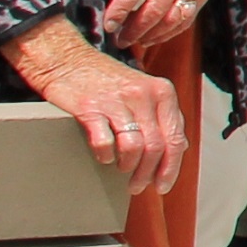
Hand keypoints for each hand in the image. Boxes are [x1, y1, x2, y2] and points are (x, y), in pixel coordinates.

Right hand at [1, 18, 185, 194]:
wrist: (67, 60)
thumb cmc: (107, 81)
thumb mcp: (143, 92)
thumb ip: (161, 116)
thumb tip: (179, 148)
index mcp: (162, 92)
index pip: (175, 138)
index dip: (171, 167)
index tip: (163, 186)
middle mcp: (143, 95)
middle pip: (155, 147)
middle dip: (148, 173)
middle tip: (137, 187)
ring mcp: (116, 101)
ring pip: (134, 147)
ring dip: (129, 167)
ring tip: (122, 172)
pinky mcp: (89, 108)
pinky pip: (104, 142)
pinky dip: (105, 155)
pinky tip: (103, 158)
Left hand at [82, 0, 235, 47]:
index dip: (119, 10)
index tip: (108, 25)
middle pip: (155, 8)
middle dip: (134, 29)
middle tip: (118, 39)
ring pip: (173, 18)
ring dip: (151, 34)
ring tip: (134, 41)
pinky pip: (187, 19)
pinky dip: (168, 32)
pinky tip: (153, 36)